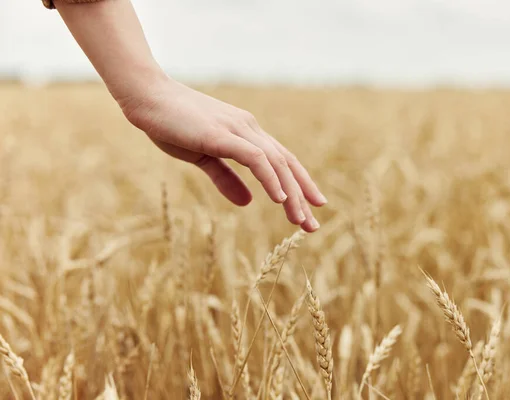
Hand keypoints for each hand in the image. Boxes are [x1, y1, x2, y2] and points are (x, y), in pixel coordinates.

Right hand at [117, 76, 326, 231]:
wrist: (147, 98)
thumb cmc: (172, 124)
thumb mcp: (203, 157)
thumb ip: (225, 178)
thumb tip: (247, 203)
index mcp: (246, 132)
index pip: (282, 160)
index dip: (300, 183)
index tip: (314, 205)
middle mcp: (249, 128)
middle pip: (286, 164)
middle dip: (303, 195)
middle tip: (313, 226)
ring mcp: (237, 129)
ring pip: (276, 163)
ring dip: (291, 193)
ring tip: (301, 220)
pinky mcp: (221, 134)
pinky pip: (254, 158)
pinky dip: (270, 178)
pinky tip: (280, 198)